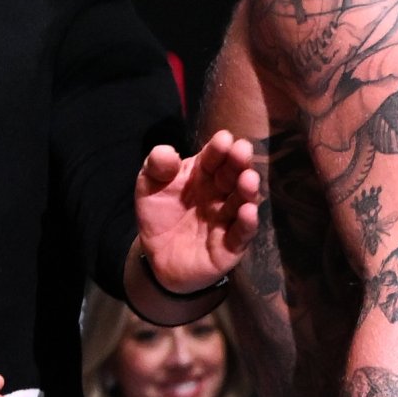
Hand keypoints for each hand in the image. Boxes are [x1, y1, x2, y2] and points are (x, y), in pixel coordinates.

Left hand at [136, 130, 260, 293]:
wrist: (157, 257)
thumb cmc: (159, 215)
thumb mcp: (149, 187)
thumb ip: (155, 167)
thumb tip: (166, 152)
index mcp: (202, 174)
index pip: (213, 158)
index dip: (218, 148)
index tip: (224, 139)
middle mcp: (220, 193)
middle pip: (232, 175)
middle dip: (238, 163)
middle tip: (242, 151)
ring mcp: (227, 219)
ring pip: (241, 202)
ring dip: (247, 191)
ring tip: (248, 179)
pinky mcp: (230, 246)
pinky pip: (241, 234)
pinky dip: (247, 224)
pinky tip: (248, 212)